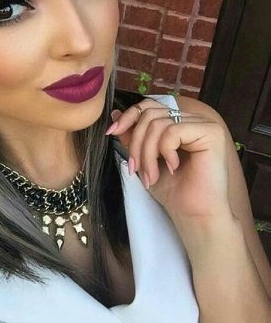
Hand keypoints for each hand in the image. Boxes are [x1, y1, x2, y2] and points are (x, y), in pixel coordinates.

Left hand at [106, 99, 233, 222]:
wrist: (193, 215)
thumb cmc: (172, 191)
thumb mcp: (144, 159)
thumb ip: (132, 136)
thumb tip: (115, 113)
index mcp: (179, 122)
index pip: (149, 106)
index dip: (129, 117)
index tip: (111, 132)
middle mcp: (193, 119)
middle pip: (150, 114)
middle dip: (136, 143)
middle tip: (135, 168)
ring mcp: (204, 124)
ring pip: (159, 124)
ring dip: (148, 153)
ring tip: (151, 175)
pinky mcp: (211, 132)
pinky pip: (173, 131)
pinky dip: (165, 151)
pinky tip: (173, 168)